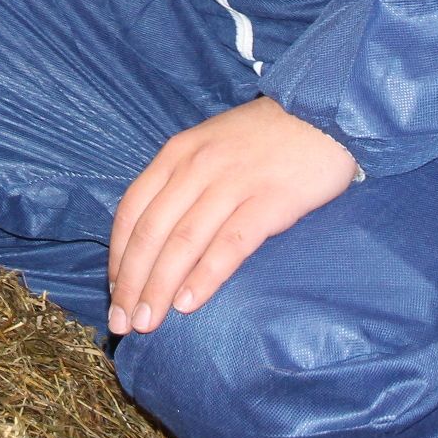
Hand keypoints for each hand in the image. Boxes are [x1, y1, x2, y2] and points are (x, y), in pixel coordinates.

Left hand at [106, 95, 357, 336]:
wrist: (322, 112)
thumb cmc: (265, 136)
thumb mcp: (210, 145)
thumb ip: (182, 180)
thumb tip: (156, 237)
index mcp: (177, 153)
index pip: (132, 211)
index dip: (119, 257)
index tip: (115, 294)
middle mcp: (197, 167)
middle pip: (151, 232)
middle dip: (132, 283)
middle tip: (123, 324)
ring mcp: (232, 183)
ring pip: (183, 242)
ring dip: (160, 288)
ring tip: (149, 325)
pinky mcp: (270, 201)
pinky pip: (229, 244)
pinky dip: (204, 276)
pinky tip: (189, 304)